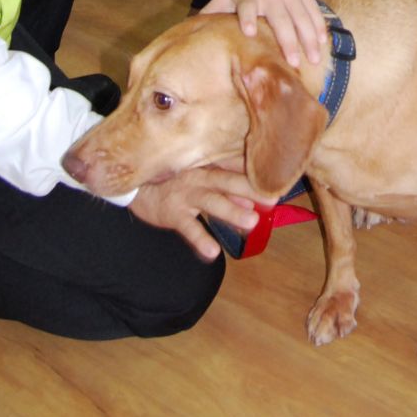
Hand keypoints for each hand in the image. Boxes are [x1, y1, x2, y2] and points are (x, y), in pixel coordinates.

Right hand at [128, 164, 264, 259]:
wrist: (137, 189)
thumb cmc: (176, 182)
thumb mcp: (201, 178)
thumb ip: (227, 188)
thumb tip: (253, 200)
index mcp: (208, 165)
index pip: (235, 166)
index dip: (255, 173)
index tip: (278, 180)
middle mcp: (199, 176)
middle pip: (227, 181)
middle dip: (250, 190)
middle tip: (272, 200)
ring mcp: (186, 194)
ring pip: (212, 202)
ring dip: (232, 211)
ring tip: (251, 222)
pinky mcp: (173, 213)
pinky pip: (188, 228)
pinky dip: (200, 239)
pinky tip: (212, 251)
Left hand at [200, 0, 328, 68]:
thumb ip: (212, 9)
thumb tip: (190, 27)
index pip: (247, 7)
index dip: (248, 18)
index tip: (249, 31)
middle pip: (280, 18)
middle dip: (288, 40)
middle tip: (293, 62)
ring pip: (301, 17)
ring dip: (308, 39)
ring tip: (314, 59)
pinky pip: (313, 11)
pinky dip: (319, 27)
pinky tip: (324, 43)